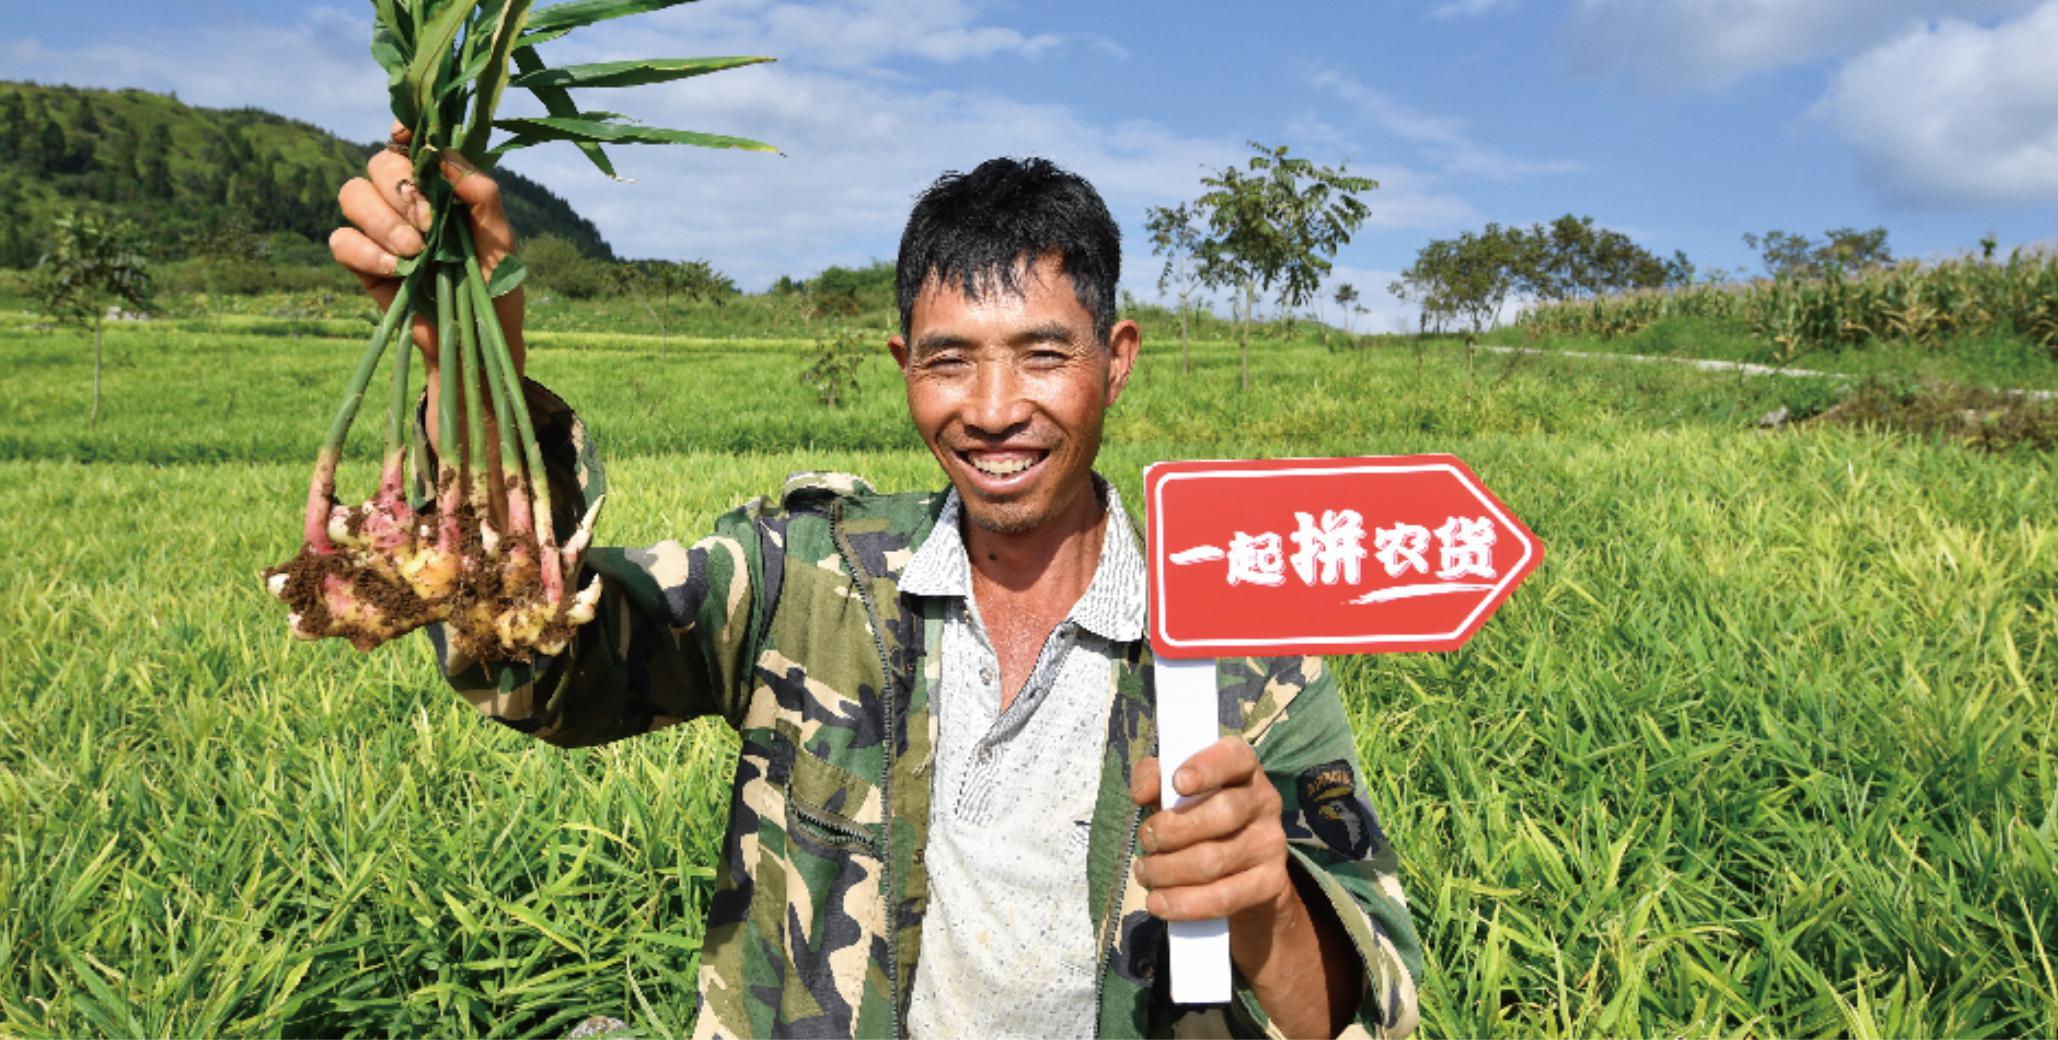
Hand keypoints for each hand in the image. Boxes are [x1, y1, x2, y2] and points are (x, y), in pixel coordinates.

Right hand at [328, 122, 525, 379]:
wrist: (476, 340)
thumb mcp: (501, 241)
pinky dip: (367, 251)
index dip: (404, 132)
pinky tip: (397, 271)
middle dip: (401, 190)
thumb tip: (443, 156)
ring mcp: (379, 229)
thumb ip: (481, 195)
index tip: (405, 136)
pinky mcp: (360, 262)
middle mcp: (406, 201)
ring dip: (383, 220)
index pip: (411, 143)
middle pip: (378, 164)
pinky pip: (341, 239)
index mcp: (440, 187)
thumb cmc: (495, 288)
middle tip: (431, 227)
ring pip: (352, 194)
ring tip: (415, 252)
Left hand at [1131, 737, 1357, 1035]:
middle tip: (1146, 840)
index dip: (1207, 767)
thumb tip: (1141, 792)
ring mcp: (1272, 844)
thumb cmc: (1198, 819)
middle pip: (1222, 813)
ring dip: (1166, 870)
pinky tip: (1158, 903)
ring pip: (1213, 860)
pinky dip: (1183, 903)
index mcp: (1244, 769)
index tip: (1176, 782)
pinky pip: (1223, 897)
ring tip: (1144, 872)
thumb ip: (1154, 778)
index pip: (1235, 757)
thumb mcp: (1176, 792)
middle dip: (1171, 830)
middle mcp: (1265, 802)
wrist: (1241, 876)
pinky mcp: (1270, 884)